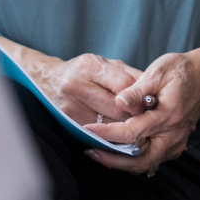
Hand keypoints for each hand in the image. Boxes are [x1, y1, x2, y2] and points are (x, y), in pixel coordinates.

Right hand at [28, 51, 142, 126]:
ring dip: (122, 128)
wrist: (47, 80)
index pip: (124, 86)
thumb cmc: (84, 72)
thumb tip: (152, 92)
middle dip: (133, 115)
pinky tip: (116, 132)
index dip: (139, 97)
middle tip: (144, 119)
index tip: (148, 104)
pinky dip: (108, 134)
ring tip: (132, 126)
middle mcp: (76, 85)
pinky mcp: (67, 122)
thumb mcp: (106, 65)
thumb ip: (129, 76)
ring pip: (106, 125)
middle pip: (116, 108)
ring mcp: (69, 105)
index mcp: (90, 66)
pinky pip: (95, 133)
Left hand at [86, 50, 199, 174]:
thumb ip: (137, 89)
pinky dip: (132, 160)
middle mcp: (173, 134)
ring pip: (145, 164)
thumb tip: (118, 102)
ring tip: (98, 152)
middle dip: (112, 160)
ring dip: (121, 163)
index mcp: (168, 115)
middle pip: (139, 160)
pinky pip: (151, 160)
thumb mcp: (158, 71)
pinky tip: (117, 150)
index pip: (132, 132)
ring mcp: (176, 143)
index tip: (87, 129)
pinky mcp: (175, 146)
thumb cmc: (181, 71)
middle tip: (90, 151)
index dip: (107, 133)